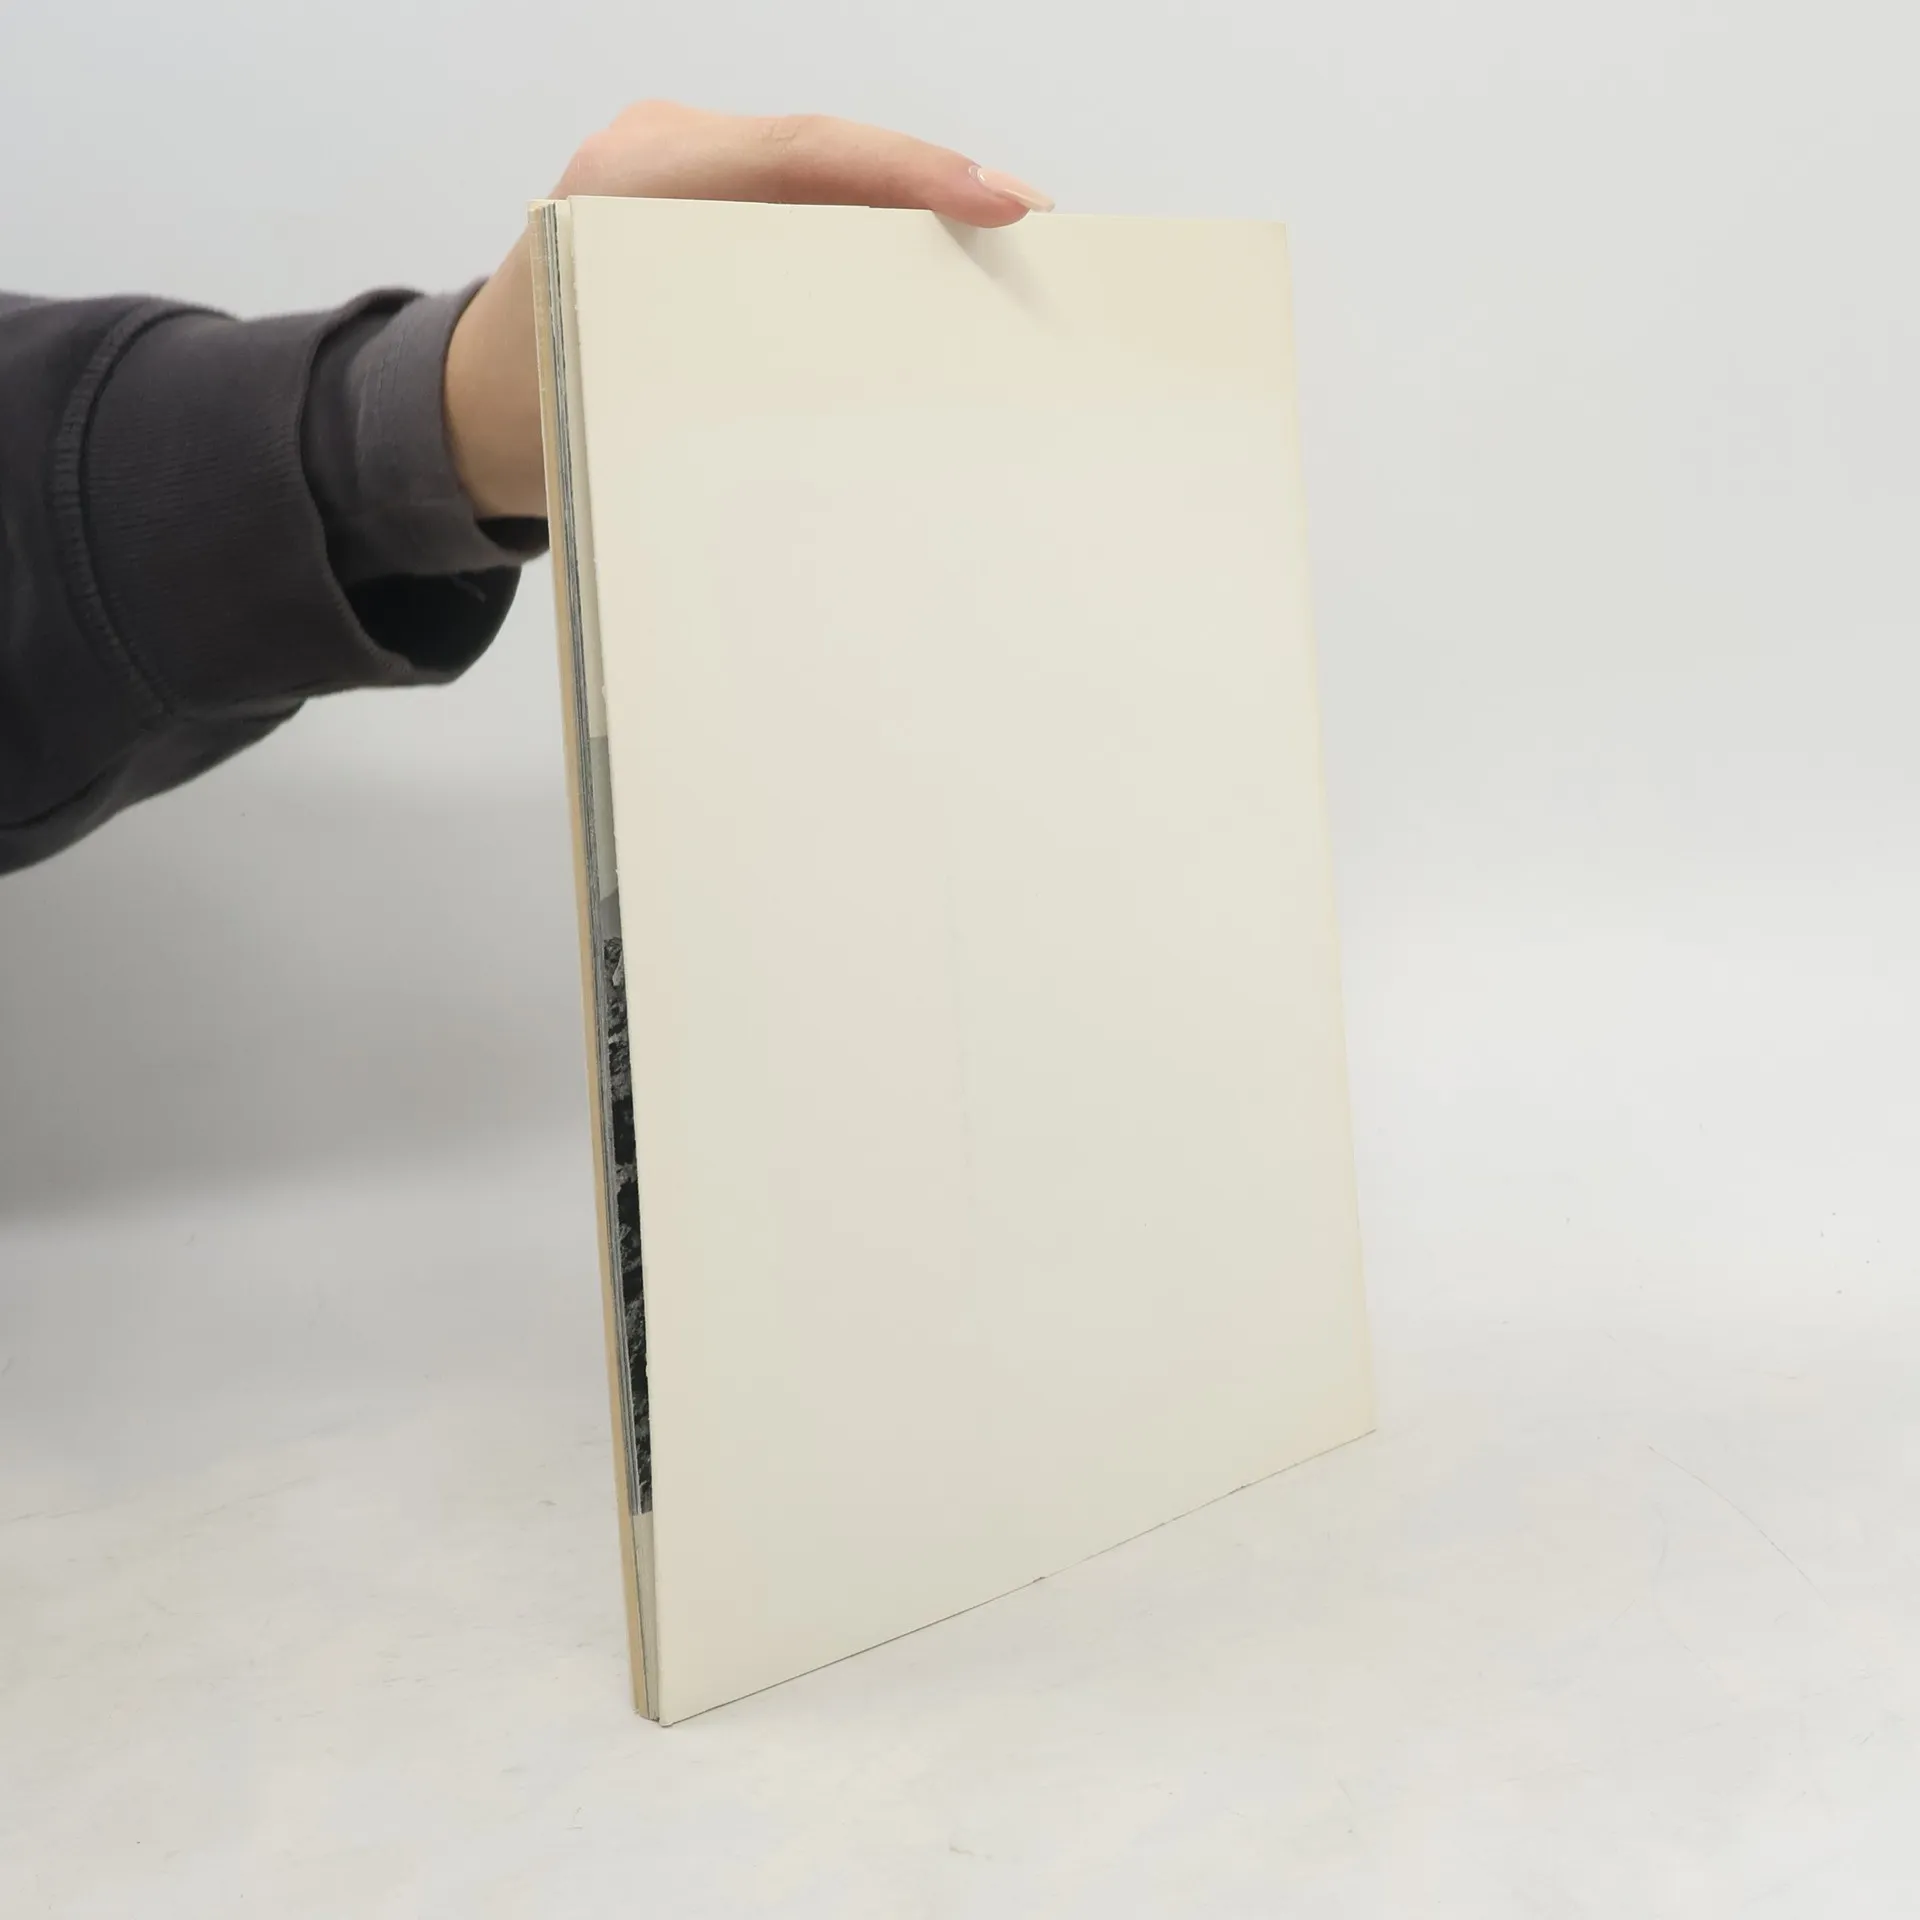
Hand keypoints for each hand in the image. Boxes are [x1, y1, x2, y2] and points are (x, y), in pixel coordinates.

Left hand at [443, 101, 1052, 519]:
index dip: (907, 172)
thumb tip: (873, 405)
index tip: (997, 204)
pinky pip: (798, 197)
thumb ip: (734, 387)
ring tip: (1001, 246)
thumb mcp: (637, 409)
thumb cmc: (543, 420)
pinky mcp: (695, 197)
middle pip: (825, 151)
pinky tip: (932, 261)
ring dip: (908, 205)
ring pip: (819, 170)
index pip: (796, 153)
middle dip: (934, 182)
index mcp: (629, 188)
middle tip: (1031, 227)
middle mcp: (653, 154)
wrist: (467, 409)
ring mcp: (672, 166)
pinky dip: (867, 224)